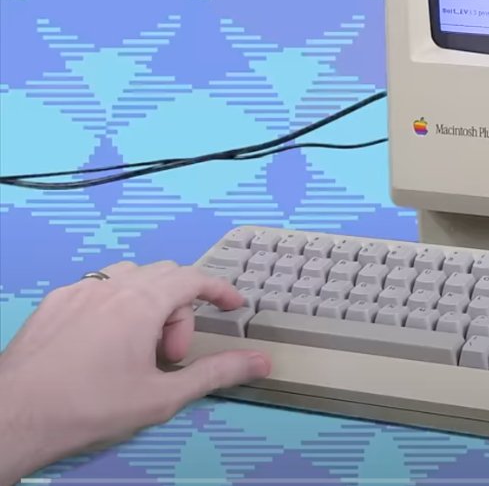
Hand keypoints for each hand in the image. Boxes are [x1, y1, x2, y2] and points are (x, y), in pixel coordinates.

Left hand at [0, 261, 270, 483]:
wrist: (16, 416)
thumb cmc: (90, 407)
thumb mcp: (163, 396)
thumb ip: (216, 374)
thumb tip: (261, 363)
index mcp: (142, 303)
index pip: (193, 278)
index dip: (220, 290)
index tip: (233, 307)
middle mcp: (111, 286)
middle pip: (164, 276)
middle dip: (180, 309)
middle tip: (172, 355)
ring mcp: (78, 291)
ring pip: (129, 277)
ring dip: (148, 302)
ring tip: (140, 346)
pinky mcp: (53, 303)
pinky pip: (96, 288)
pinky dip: (114, 305)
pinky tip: (104, 343)